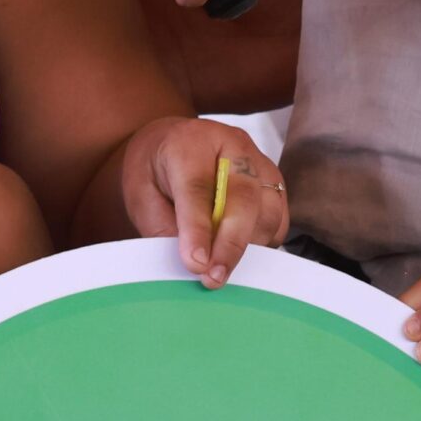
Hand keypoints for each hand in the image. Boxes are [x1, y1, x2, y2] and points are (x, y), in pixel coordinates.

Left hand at [119, 118, 287, 288]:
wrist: (169, 143)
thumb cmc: (153, 170)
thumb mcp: (141, 195)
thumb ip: (163, 227)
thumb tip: (194, 264)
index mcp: (189, 143)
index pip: (198, 187)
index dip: (198, 229)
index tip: (196, 263)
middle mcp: (230, 144)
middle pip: (242, 196)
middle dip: (231, 243)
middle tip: (215, 277)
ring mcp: (257, 159)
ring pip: (268, 209)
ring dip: (249, 246)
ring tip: (223, 267)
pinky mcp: (272, 178)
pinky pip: (279, 217)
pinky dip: (263, 241)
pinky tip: (237, 250)